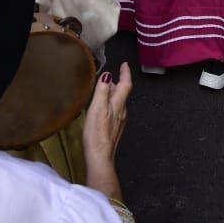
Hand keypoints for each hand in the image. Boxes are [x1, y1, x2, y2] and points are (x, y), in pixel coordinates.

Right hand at [82, 63, 131, 201]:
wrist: (100, 158)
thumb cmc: (97, 134)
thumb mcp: (97, 109)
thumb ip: (102, 92)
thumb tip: (108, 76)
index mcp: (118, 105)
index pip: (126, 85)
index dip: (125, 73)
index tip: (125, 65)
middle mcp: (122, 112)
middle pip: (122, 93)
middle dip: (118, 82)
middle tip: (112, 75)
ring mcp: (119, 121)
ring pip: (119, 102)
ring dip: (113, 93)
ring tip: (105, 88)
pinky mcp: (114, 129)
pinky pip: (115, 111)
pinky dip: (110, 104)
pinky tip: (103, 107)